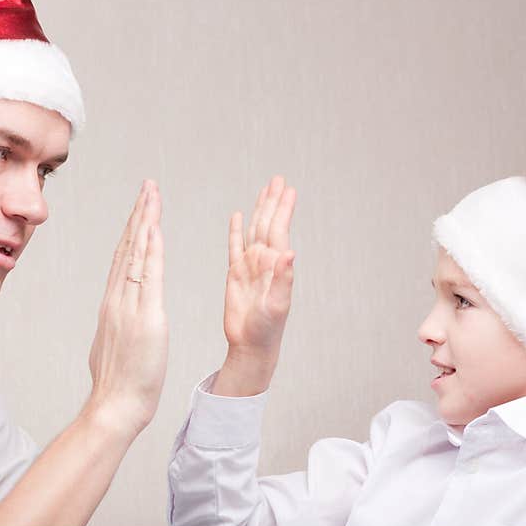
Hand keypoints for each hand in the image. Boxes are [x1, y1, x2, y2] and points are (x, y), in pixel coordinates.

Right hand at [85, 180, 167, 436]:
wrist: (115, 406)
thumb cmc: (119, 384)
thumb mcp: (115, 345)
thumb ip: (118, 325)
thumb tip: (118, 317)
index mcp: (114, 305)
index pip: (124, 259)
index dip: (133, 231)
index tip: (140, 208)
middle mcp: (118, 299)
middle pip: (128, 248)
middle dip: (139, 215)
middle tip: (147, 187)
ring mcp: (129, 306)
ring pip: (136, 254)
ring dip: (145, 221)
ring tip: (152, 194)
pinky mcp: (145, 317)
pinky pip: (148, 276)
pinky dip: (150, 249)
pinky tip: (154, 228)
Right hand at [212, 175, 295, 396]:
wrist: (250, 345)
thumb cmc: (267, 329)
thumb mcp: (277, 305)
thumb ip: (284, 278)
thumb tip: (290, 252)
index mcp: (276, 265)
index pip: (279, 230)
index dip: (283, 209)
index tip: (288, 189)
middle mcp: (265, 261)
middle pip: (268, 224)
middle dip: (273, 202)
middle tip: (278, 179)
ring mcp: (250, 266)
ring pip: (254, 230)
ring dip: (260, 210)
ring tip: (265, 190)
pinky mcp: (235, 274)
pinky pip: (235, 246)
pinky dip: (236, 230)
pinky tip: (239, 216)